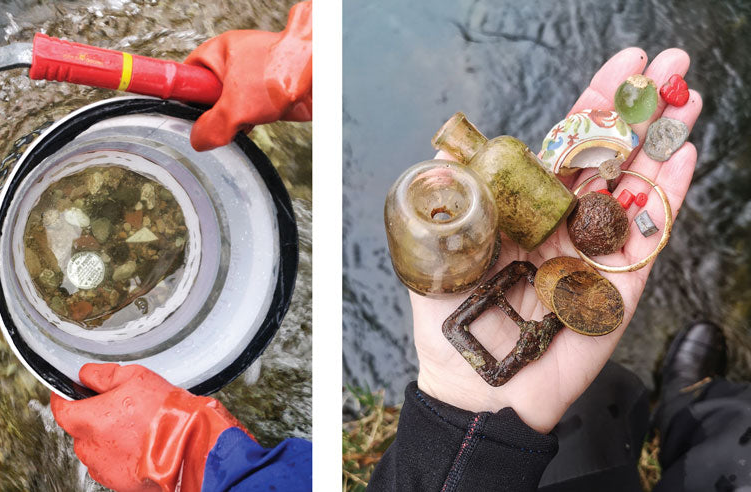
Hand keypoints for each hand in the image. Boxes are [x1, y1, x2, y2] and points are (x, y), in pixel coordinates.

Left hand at [50, 364, 245, 491]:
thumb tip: (86, 375)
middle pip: (81, 429)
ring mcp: (104, 469)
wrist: (192, 450)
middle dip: (95, 417)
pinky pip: (112, 464)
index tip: (72, 391)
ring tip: (138, 428)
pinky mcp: (119, 484)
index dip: (65, 397)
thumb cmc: (167, 415)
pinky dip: (122, 455)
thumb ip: (102, 375)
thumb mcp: (135, 377)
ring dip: (109, 438)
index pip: (60, 408)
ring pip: (97, 448)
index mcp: (87, 421)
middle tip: (122, 408)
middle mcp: (90, 448)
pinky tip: (143, 445)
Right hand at [183, 1, 311, 151]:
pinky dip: (253, 123)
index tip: (183, 112)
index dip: (185, 94)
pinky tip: (258, 124)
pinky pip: (250, 113)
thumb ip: (211, 127)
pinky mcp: (268, 94)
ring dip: (236, 121)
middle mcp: (235, 62)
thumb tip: (199, 140)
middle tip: (220, 121)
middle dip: (214, 114)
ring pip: (230, 108)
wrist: (322, 77)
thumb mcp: (235, 106)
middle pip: (209, 95)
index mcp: (219, 51)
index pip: (188, 73)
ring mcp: (252, 78)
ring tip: (245, 121)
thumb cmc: (284, 71)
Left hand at [411, 47, 701, 433]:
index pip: (567, 141)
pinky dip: (667, 196)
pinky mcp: (620, 284)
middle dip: (641, 107)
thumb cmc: (448, 320)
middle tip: (670, 64)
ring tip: (687, 96)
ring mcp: (596, 248)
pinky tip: (683, 157)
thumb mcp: (439, 247)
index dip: (597, 102)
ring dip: (663, 139)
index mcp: (525, 205)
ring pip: (638, 183)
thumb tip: (445, 147)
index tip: (627, 63)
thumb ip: (453, 197)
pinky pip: (649, 233)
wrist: (475, 384)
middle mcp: (565, 220)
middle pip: (612, 153)